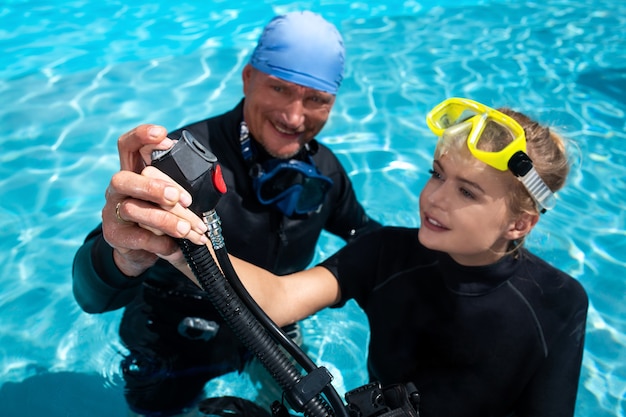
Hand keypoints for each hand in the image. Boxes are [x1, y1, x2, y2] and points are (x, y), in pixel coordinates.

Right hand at [102, 125, 207, 276]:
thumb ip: (181, 183)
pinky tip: (175, 247)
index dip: (141, 136)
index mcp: (133, 172)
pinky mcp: (115, 235)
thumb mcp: (169, 197)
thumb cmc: (159, 215)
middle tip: (177, 198)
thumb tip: (212, 176)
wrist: (141, 250)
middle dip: (152, 187)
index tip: (162, 134)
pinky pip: (137, 237)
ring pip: (132, 209)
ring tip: (187, 230)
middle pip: (123, 178)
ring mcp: (112, 211)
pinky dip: (160, 243)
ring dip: (164, 220)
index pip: (128, 146)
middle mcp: (118, 188)